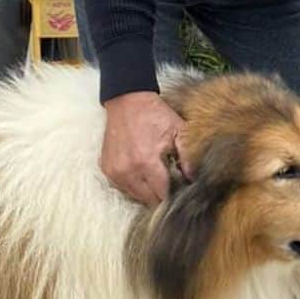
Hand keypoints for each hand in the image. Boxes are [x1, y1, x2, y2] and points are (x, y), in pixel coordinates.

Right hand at [101, 92, 188, 206]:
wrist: (128, 100)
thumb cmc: (155, 114)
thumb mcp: (178, 131)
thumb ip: (188, 157)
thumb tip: (193, 179)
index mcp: (146, 162)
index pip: (162, 194)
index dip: (173, 194)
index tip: (180, 188)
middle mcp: (127, 170)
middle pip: (148, 198)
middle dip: (161, 194)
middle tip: (170, 181)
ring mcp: (114, 171)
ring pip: (135, 195)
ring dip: (146, 191)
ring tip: (156, 176)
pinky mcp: (106, 169)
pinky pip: (122, 187)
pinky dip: (133, 184)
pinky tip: (142, 172)